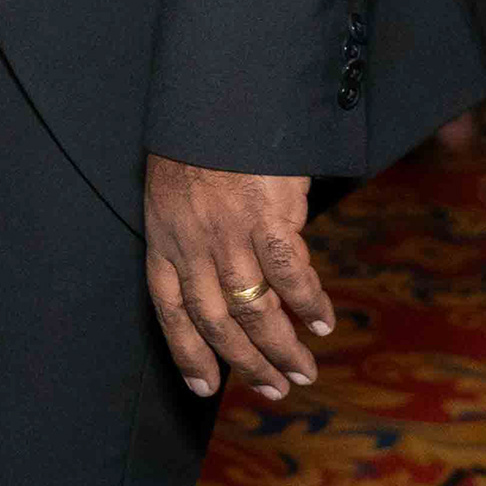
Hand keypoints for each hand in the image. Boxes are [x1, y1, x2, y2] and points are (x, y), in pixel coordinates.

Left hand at [141, 157, 329, 401]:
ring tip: (304, 370)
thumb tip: (222, 279)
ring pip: (253, 309)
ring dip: (281, 347)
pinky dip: (307, 304)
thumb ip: (191, 236)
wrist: (218, 96)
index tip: (205, 388)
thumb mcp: (175, 190)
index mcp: (163, 238)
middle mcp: (191, 243)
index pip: (169, 310)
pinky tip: (322, 322)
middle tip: (275, 389)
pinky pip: (289, 274)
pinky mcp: (267, 216)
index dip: (186, 352)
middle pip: (215, 321)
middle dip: (246, 363)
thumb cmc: (199, 140)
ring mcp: (228, 232)